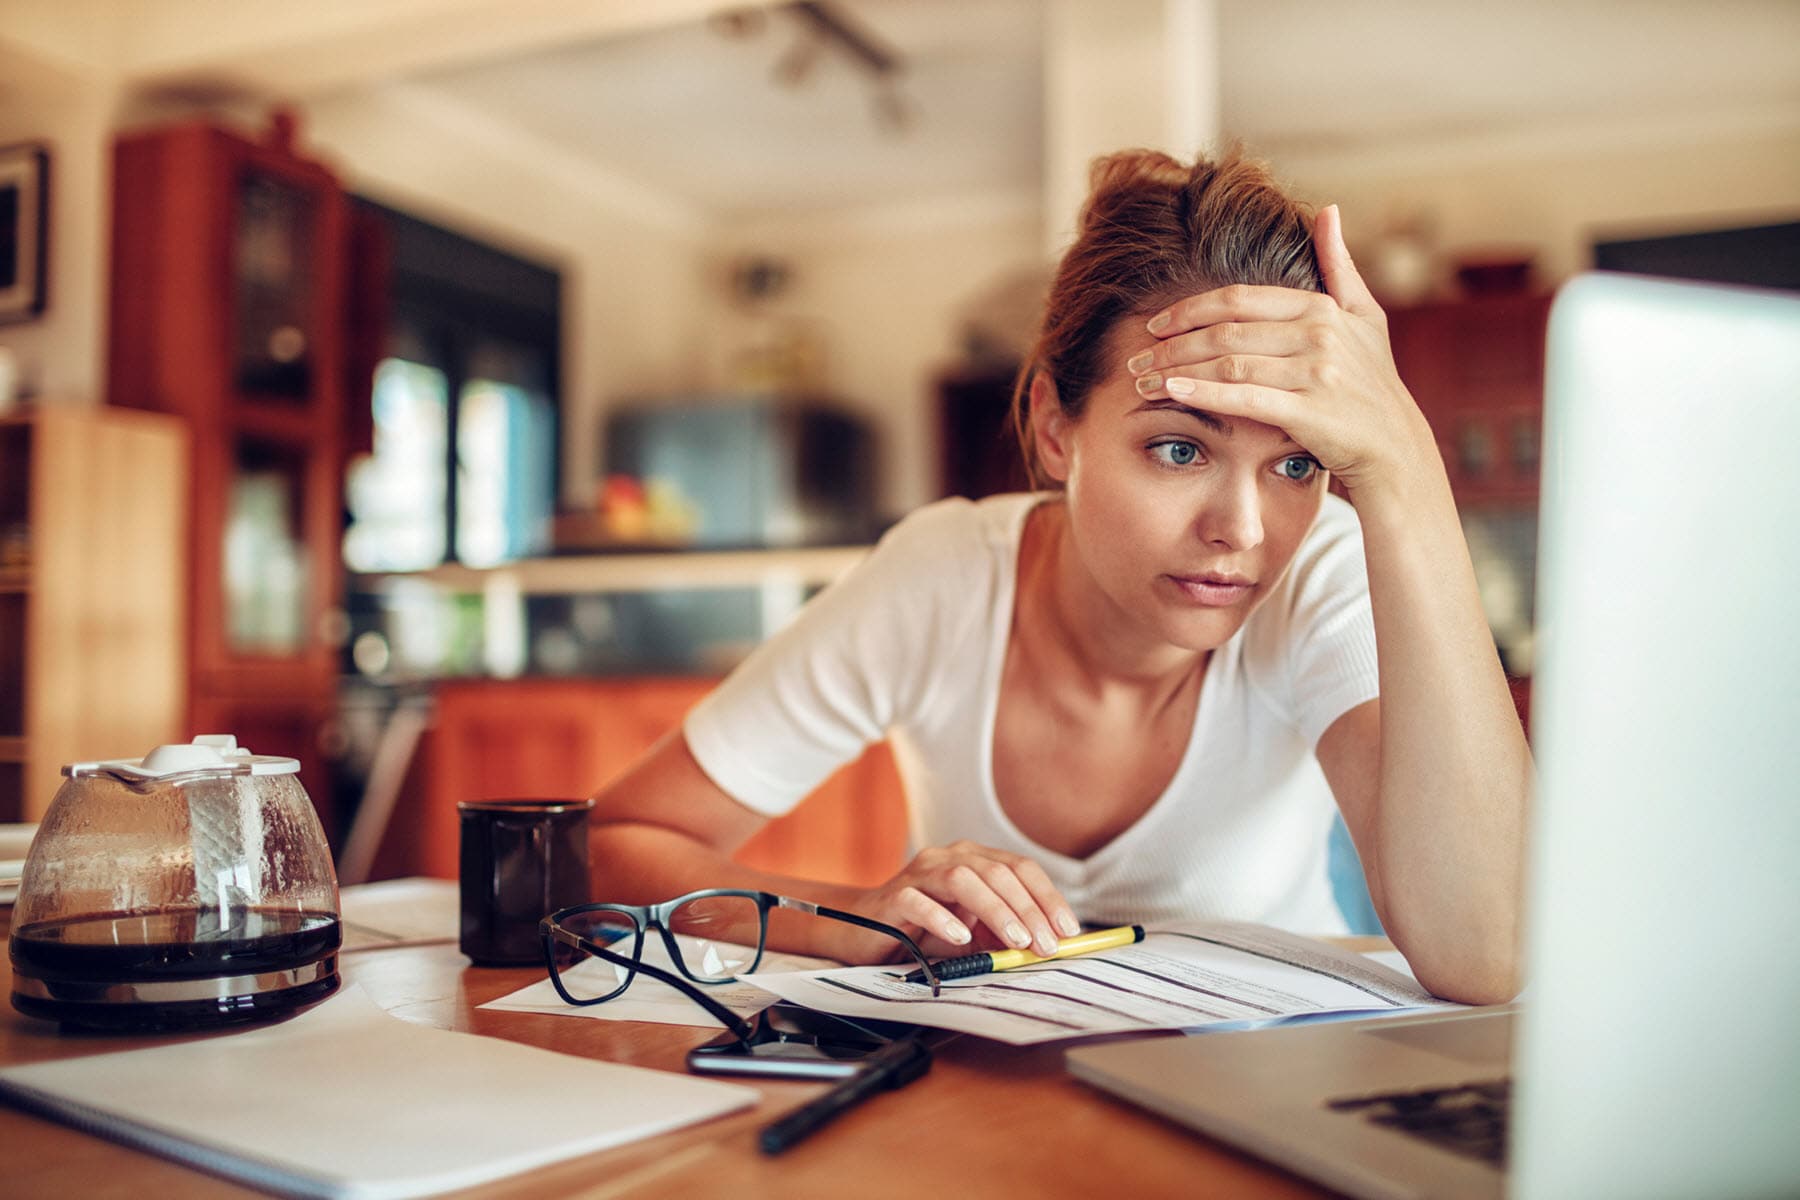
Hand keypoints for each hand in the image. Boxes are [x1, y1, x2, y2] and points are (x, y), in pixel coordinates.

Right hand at [827, 841, 1079, 964]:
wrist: (864, 931)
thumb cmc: (923, 931)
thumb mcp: (972, 932)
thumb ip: (1001, 933)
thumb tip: (1043, 945)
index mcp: (973, 859)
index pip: (1019, 868)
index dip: (1047, 896)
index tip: (1068, 929)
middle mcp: (948, 857)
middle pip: (997, 872)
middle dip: (1028, 909)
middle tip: (1046, 944)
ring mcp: (919, 873)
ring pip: (963, 879)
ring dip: (996, 910)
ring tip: (1016, 940)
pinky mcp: (893, 897)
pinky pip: (919, 901)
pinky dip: (943, 918)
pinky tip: (961, 937)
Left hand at [1129, 205, 1438, 500]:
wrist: (1395, 447)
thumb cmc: (1374, 381)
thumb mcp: (1365, 317)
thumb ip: (1339, 265)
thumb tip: (1328, 210)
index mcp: (1321, 308)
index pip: (1239, 299)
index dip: (1190, 310)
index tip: (1155, 323)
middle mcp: (1318, 334)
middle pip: (1225, 331)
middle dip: (1172, 344)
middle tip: (1135, 357)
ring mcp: (1315, 372)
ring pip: (1228, 362)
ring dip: (1177, 369)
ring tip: (1140, 380)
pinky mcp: (1309, 411)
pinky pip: (1244, 397)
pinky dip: (1204, 392)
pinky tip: (1171, 391)